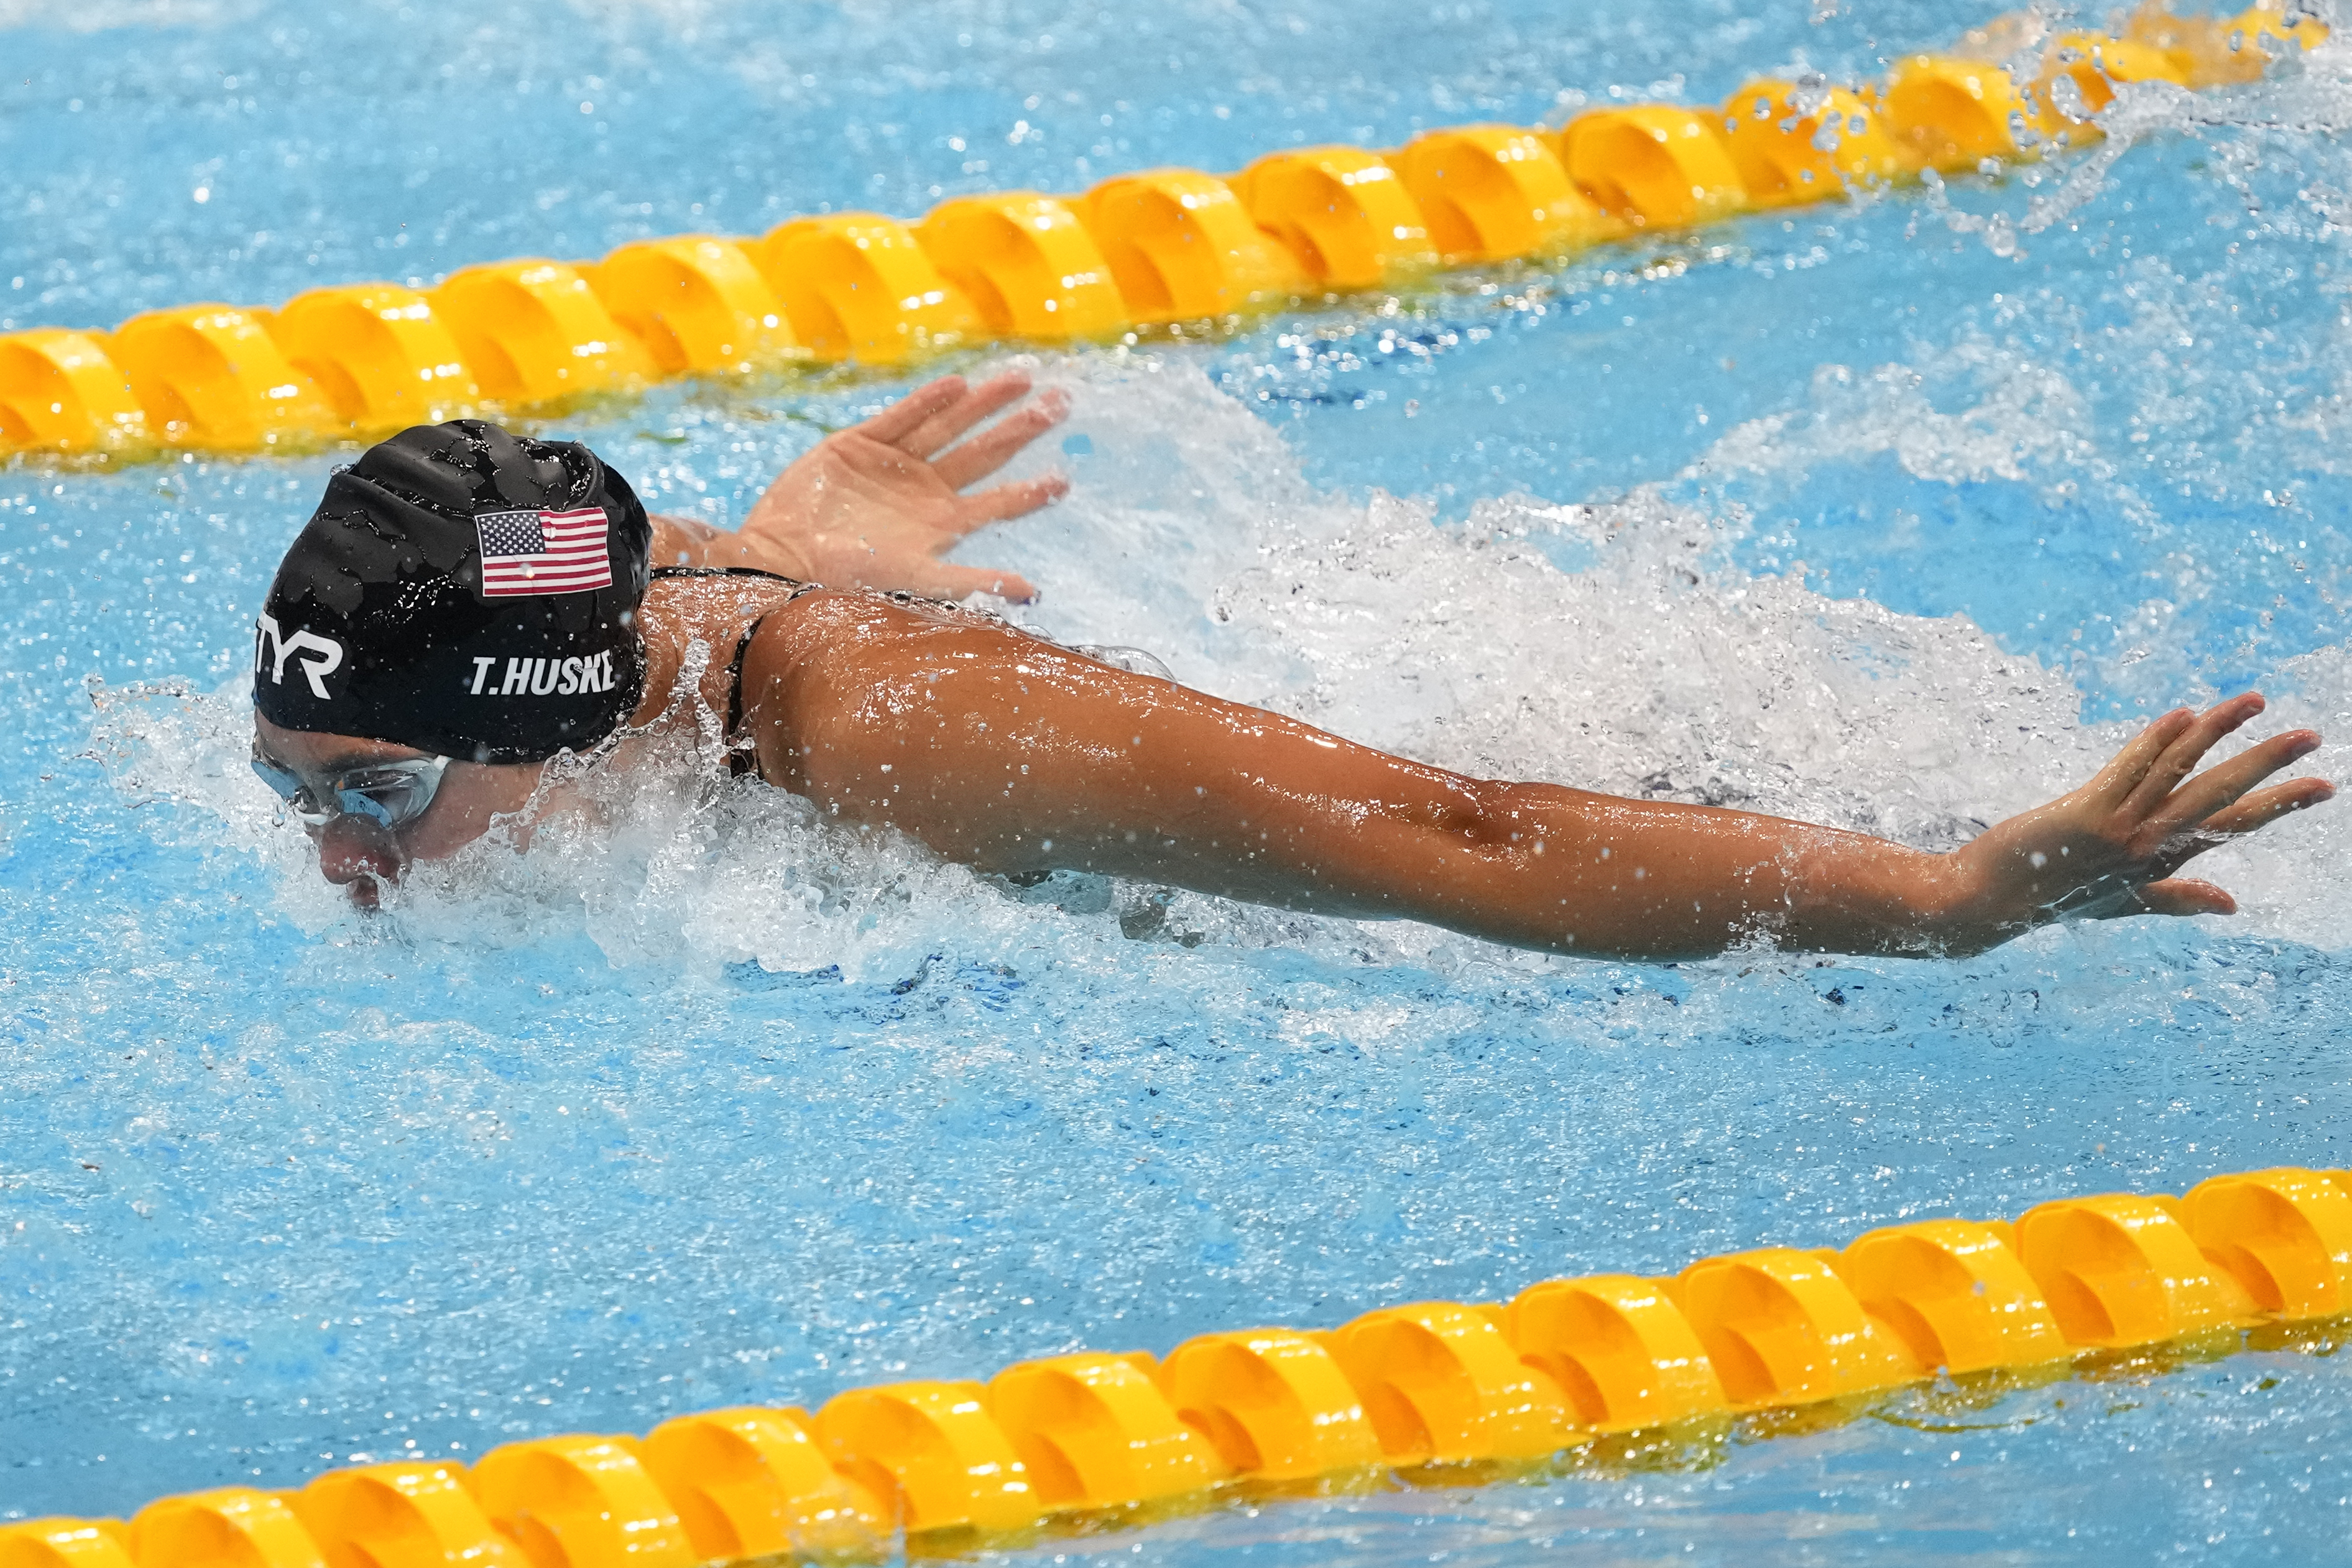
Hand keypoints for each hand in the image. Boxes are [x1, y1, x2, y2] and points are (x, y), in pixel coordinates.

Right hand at [738, 370, 1067, 600]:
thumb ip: (974, 582)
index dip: (1031, 492)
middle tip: (1060, 402)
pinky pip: (901, 417)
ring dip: (984, 403)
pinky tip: (957, 385)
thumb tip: (1033, 592)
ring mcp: (894, 464)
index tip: (1065, 479)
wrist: (783, 558)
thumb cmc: (847, 578)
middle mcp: (924, 490)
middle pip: (984, 454)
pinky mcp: (859, 443)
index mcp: (941, 524)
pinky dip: (927, 401)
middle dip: (1020, 428)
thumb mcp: (917, 580)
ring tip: (1022, 380)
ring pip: (949, 426)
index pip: (998, 503)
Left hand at [1940, 692, 2330, 946]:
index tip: (2325, 784)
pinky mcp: (2086, 814)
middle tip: (2311, 736)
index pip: (2236, 825)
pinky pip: (2129, 770)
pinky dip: (2156, 741)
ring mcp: (2120, 830)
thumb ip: (2178, 897)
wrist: (1992, 903)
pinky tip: (2184, 714)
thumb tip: (2233, 904)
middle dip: (2268, 764)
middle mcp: (2150, 846)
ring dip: (2219, 732)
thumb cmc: (2055, 896)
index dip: (2280, 803)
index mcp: (2164, 861)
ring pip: (2180, 772)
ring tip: (2254, 701)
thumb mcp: (2125, 902)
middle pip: (2221, 796)